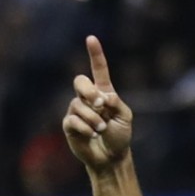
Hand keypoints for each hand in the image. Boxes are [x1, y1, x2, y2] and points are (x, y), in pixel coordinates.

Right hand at [62, 35, 132, 170]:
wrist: (111, 157)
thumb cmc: (120, 135)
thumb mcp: (125, 117)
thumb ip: (117, 103)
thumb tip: (103, 96)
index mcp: (104, 92)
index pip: (98, 70)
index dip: (95, 54)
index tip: (91, 38)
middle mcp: (88, 98)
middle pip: (80, 81)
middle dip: (88, 91)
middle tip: (101, 105)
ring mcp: (77, 110)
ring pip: (79, 105)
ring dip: (94, 119)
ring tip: (101, 129)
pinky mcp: (69, 124)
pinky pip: (73, 120)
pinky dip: (86, 128)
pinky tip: (92, 134)